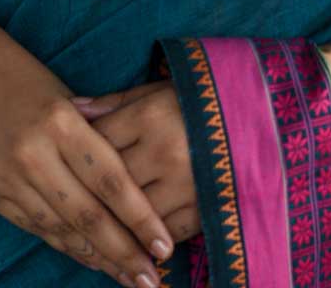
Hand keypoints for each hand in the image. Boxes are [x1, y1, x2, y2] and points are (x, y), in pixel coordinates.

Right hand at [0, 33, 173, 285]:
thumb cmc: (26, 75)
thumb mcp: (67, 96)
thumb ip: (94, 137)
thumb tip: (132, 185)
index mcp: (61, 121)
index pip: (110, 179)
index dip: (139, 217)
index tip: (164, 244)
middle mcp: (34, 153)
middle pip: (87, 215)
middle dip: (123, 251)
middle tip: (151, 279)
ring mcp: (8, 176)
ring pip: (60, 228)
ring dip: (95, 257)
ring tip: (125, 276)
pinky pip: (34, 227)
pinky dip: (64, 245)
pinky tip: (88, 258)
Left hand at [71, 81, 200, 247]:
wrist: (264, 115)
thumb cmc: (201, 100)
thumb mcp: (159, 90)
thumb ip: (116, 102)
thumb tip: (74, 108)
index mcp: (151, 115)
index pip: (98, 140)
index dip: (77, 153)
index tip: (65, 161)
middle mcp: (164, 151)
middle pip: (110, 182)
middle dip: (89, 193)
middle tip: (69, 204)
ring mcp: (184, 185)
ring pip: (132, 214)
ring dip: (115, 224)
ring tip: (96, 229)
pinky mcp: (203, 209)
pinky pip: (163, 232)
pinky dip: (148, 238)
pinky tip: (134, 240)